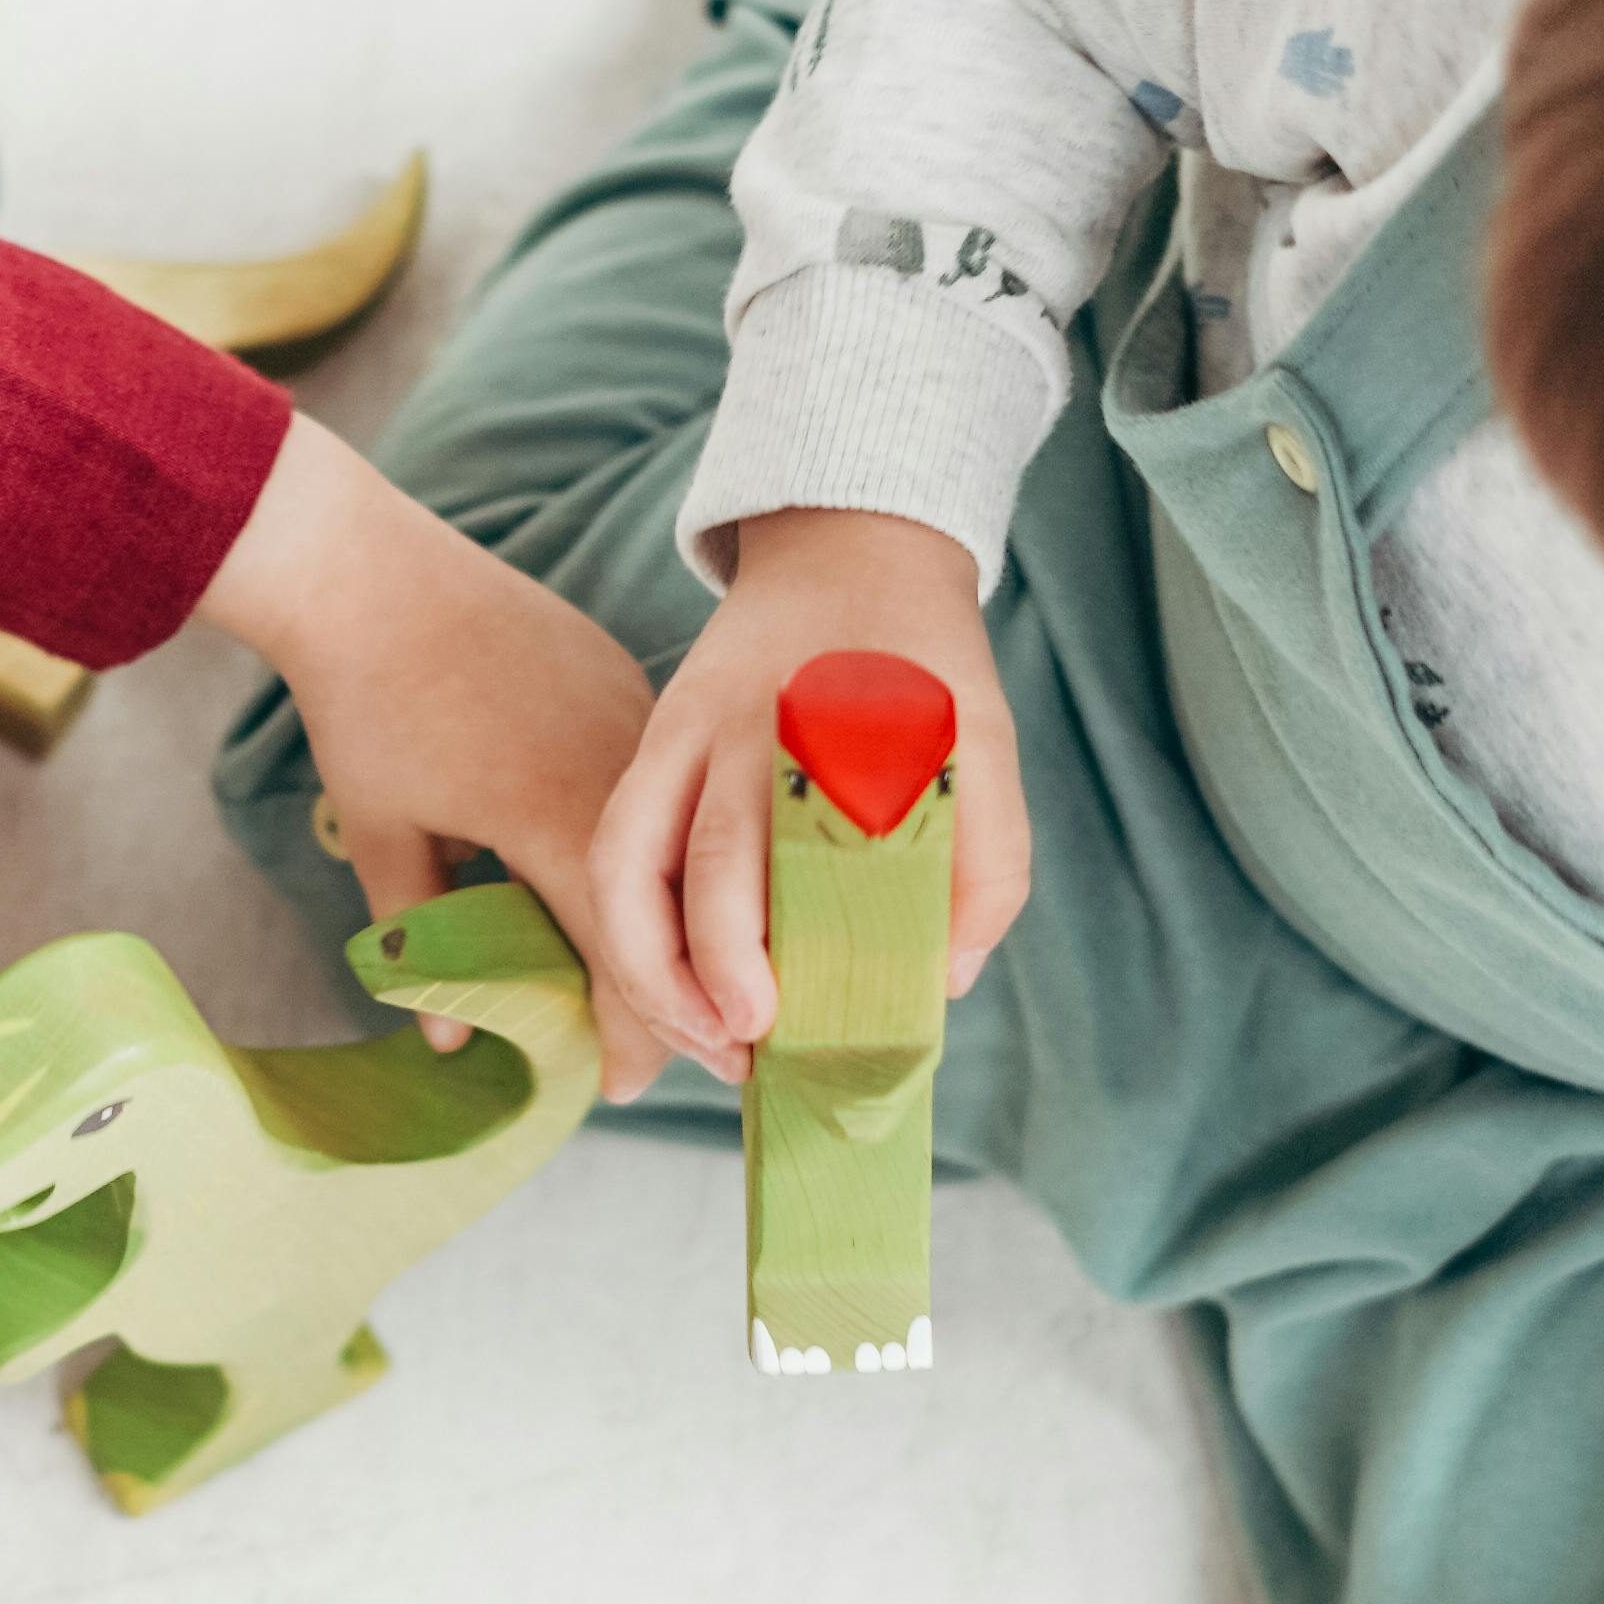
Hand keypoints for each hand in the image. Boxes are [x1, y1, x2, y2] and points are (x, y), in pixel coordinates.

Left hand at [199, 422, 673, 1096]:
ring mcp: (632, 721)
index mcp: (561, 823)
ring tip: (653, 971)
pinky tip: (640, 874)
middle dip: (668, 989)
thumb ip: (420, 939)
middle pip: (672, 913)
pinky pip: (655, 785)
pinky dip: (656, 841)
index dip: (633, 1038)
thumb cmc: (363, 706)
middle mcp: (619, 774)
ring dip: (668, 913)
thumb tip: (448, 1040)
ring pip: (676, 846)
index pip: (627, 964)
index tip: (624, 1087)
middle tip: (654, 1048)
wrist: (369, 568)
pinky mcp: (628, 684)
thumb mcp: (385, 834)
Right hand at [583, 504, 1029, 1083]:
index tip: (772, 1022)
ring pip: (626, 862)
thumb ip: (987, 860)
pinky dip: (629, 931)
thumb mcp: (985, 743)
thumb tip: (943, 979)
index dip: (754, 948)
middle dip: (708, 975)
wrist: (852, 552)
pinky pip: (616, 847)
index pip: (777, 850)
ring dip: (649, 969)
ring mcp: (681, 733)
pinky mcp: (654, 744)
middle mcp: (738, 730)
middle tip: (747, 1052)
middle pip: (702, 863)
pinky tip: (673, 991)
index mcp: (827, 728)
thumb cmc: (923, 668)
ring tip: (701, 1043)